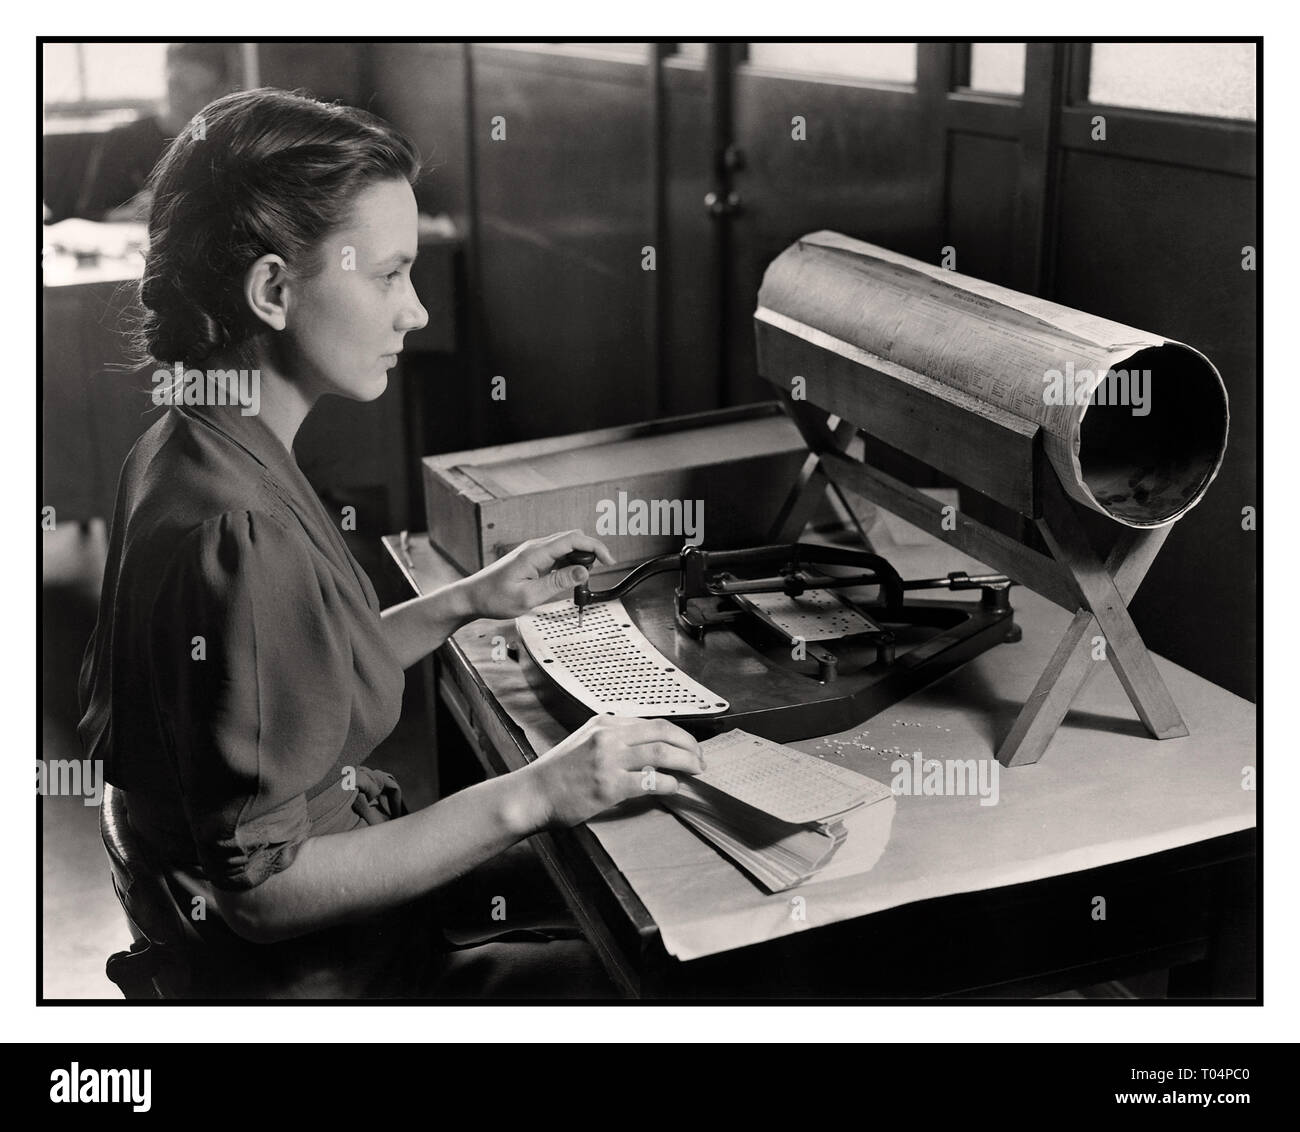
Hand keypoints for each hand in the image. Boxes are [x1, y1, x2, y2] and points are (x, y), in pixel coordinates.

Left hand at [466, 529, 613, 619]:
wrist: (473, 597)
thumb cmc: (495, 597)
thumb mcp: (529, 596)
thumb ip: (558, 582)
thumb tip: (583, 572)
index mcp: (536, 553)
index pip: (574, 539)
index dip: (595, 547)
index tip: (609, 560)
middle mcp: (535, 547)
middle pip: (573, 538)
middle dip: (591, 551)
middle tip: (601, 570)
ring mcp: (533, 552)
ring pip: (566, 546)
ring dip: (580, 558)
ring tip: (583, 579)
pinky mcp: (532, 559)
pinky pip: (557, 555)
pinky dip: (569, 563)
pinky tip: (569, 578)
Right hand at [524, 716, 704, 827]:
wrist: (532, 794)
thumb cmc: (557, 773)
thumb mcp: (584, 741)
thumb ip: (612, 740)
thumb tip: (646, 751)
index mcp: (604, 723)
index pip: (651, 722)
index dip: (676, 734)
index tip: (688, 745)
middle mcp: (608, 736)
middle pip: (662, 731)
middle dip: (689, 744)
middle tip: (700, 758)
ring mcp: (609, 759)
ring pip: (661, 752)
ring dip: (686, 761)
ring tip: (697, 770)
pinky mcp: (609, 785)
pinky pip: (651, 781)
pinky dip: (670, 783)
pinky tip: (675, 788)